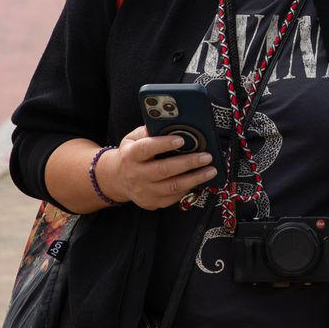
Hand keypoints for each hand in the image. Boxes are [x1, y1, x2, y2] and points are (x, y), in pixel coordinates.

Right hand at [103, 125, 219, 209]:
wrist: (117, 179)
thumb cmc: (131, 154)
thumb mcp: (133, 138)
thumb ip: (148, 131)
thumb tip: (170, 124)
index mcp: (131, 155)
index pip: (146, 149)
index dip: (163, 144)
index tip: (181, 139)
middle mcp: (136, 175)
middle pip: (164, 170)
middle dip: (188, 163)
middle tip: (206, 156)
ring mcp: (144, 191)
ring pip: (172, 187)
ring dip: (195, 178)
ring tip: (211, 170)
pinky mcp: (152, 202)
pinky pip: (174, 197)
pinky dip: (189, 188)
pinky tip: (200, 180)